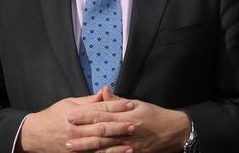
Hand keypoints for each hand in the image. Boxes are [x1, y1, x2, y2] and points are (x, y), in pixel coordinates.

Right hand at [19, 89, 133, 152]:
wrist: (35, 135)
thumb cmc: (53, 116)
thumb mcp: (69, 103)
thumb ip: (89, 101)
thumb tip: (105, 91)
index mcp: (75, 114)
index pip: (100, 109)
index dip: (116, 107)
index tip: (131, 105)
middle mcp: (75, 130)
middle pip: (101, 126)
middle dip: (119, 125)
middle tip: (135, 124)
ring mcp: (75, 145)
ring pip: (100, 144)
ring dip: (117, 143)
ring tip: (132, 141)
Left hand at [66, 88, 190, 152]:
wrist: (173, 131)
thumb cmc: (153, 115)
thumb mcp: (136, 103)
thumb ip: (117, 101)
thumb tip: (103, 91)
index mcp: (126, 114)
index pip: (101, 113)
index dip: (85, 114)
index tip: (70, 115)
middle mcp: (126, 129)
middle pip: (100, 130)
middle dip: (81, 131)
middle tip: (65, 130)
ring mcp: (129, 144)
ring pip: (104, 145)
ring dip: (87, 146)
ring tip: (71, 146)